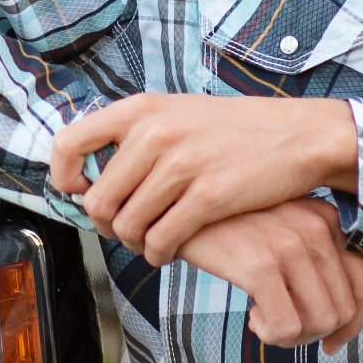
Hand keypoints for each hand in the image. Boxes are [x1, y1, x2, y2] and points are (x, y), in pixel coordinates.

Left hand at [50, 93, 357, 265]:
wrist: (298, 135)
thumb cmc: (233, 129)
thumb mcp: (178, 112)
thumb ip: (135, 134)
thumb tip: (88, 171)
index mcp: (142, 108)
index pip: (68, 143)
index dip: (64, 178)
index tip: (80, 194)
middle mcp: (155, 133)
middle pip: (98, 201)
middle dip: (108, 224)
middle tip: (127, 228)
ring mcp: (182, 165)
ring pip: (127, 227)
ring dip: (136, 243)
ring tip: (153, 238)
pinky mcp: (208, 196)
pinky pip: (161, 241)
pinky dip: (160, 253)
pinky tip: (172, 249)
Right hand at [179, 199, 362, 352]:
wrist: (172, 205)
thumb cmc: (226, 225)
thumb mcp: (277, 231)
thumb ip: (313, 259)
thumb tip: (339, 321)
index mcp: (324, 219)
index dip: (350, 325)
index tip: (328, 340)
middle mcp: (315, 228)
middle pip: (344, 311)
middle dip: (315, 333)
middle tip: (282, 328)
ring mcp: (290, 244)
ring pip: (321, 322)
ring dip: (293, 336)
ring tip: (264, 320)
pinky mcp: (260, 265)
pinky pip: (287, 327)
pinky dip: (272, 334)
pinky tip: (251, 316)